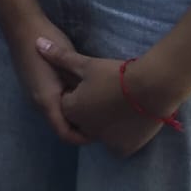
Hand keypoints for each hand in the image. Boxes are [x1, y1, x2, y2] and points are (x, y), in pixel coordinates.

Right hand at [0, 12, 90, 145]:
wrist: (22, 25)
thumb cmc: (47, 43)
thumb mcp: (70, 65)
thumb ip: (80, 87)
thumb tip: (98, 104)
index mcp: (46, 101)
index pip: (65, 134)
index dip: (83, 138)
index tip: (101, 132)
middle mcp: (38, 102)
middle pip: (61, 125)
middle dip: (80, 127)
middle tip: (102, 122)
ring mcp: (34, 93)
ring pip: (56, 114)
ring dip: (72, 115)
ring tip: (93, 108)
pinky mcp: (35, 84)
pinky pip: (52, 103)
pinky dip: (66, 104)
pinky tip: (79, 93)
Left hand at [35, 37, 164, 156]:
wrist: (153, 87)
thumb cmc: (115, 74)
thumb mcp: (86, 64)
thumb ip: (60, 57)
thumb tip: (37, 43)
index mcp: (72, 110)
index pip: (67, 105)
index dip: (75, 94)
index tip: (88, 84)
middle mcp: (85, 129)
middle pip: (82, 121)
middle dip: (88, 111)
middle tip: (105, 93)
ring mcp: (105, 141)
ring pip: (100, 133)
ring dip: (104, 124)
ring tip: (119, 104)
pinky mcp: (124, 148)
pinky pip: (117, 143)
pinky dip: (119, 134)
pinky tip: (128, 117)